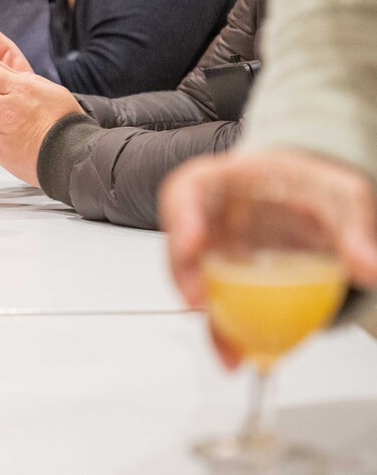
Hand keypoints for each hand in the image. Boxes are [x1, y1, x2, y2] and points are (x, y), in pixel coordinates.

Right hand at [160, 149, 376, 367]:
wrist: (309, 202)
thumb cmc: (309, 188)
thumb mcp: (339, 196)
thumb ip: (354, 226)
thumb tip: (367, 266)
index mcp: (226, 181)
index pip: (188, 188)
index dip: (180, 214)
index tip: (190, 240)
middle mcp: (211, 218)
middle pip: (181, 242)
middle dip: (184, 274)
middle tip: (198, 300)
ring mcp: (215, 252)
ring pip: (196, 284)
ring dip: (207, 319)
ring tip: (229, 351)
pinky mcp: (226, 283)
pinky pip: (218, 309)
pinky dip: (227, 335)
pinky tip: (240, 355)